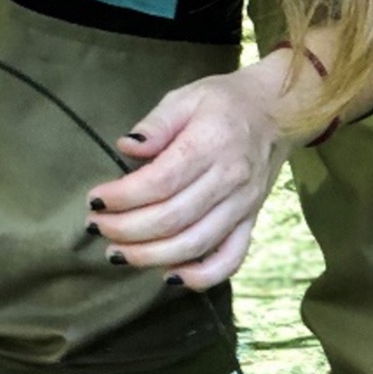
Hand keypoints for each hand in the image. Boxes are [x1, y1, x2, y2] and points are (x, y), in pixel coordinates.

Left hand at [85, 56, 298, 290]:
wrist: (277, 111)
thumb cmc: (224, 102)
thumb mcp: (186, 97)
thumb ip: (156, 123)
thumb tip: (125, 146)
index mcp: (211, 143)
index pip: (162, 181)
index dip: (123, 196)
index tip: (95, 200)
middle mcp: (230, 179)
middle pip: (173, 218)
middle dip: (127, 229)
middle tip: (96, 226)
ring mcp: (244, 205)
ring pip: (195, 244)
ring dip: (152, 256)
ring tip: (117, 253)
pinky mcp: (251, 221)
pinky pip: (231, 259)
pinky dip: (202, 276)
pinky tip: (170, 276)